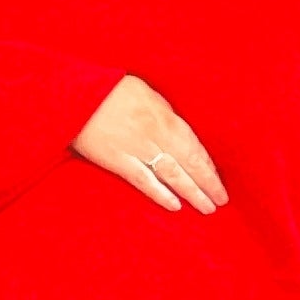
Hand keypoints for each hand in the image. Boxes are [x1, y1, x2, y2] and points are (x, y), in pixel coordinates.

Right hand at [71, 75, 227, 214]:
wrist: (76, 94)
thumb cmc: (110, 91)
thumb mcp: (146, 93)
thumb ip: (164, 113)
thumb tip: (178, 132)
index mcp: (165, 115)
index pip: (194, 144)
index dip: (208, 164)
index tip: (218, 178)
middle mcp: (156, 133)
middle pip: (190, 162)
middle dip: (208, 182)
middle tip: (222, 200)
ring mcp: (138, 148)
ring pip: (173, 174)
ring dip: (192, 193)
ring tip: (207, 208)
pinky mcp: (118, 161)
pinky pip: (144, 181)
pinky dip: (161, 194)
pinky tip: (176, 207)